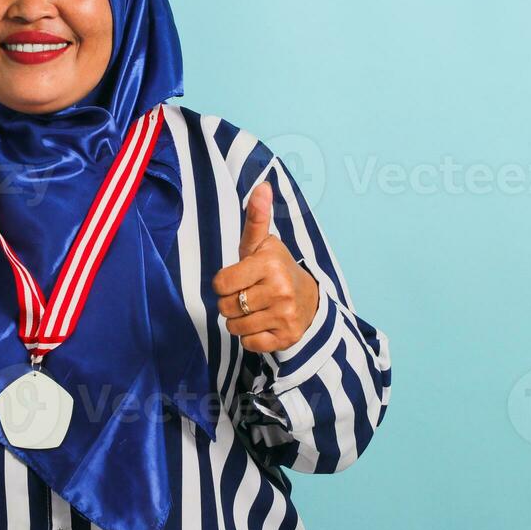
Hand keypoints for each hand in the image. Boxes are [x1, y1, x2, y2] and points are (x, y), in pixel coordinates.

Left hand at [210, 182, 321, 353]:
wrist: (309, 298)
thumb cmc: (274, 268)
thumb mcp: (262, 243)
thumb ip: (256, 217)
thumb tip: (262, 185)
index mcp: (269, 264)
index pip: (221, 284)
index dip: (223, 283)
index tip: (238, 278)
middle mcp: (280, 290)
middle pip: (226, 307)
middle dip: (230, 303)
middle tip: (247, 294)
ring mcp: (285, 315)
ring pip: (235, 327)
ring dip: (239, 321)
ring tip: (254, 309)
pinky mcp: (287, 337)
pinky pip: (250, 344)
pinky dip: (251, 337)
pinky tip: (263, 323)